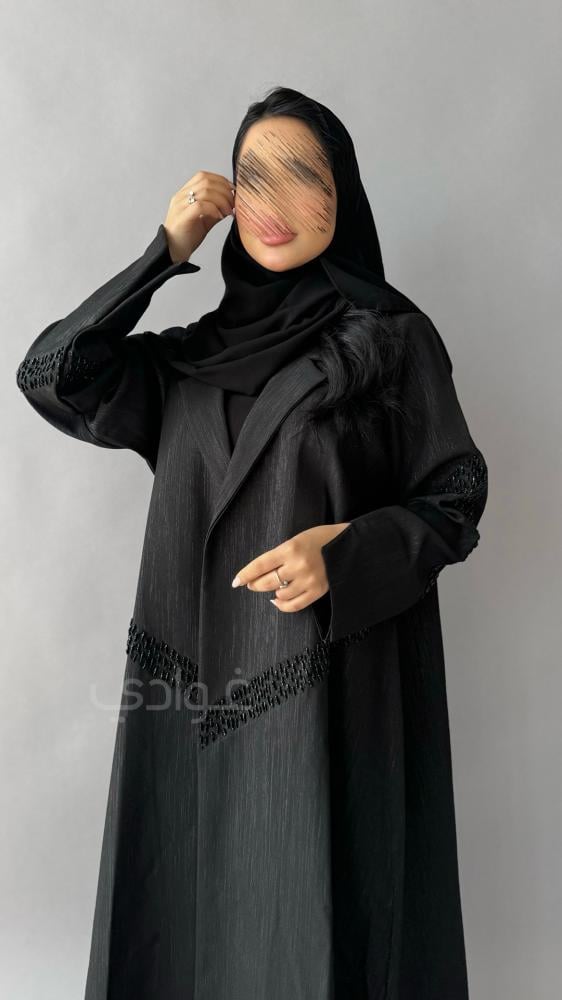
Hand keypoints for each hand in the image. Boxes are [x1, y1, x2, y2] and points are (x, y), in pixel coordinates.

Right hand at [163, 170, 235, 262]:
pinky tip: (219, 216)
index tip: (232, 191)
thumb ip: (215, 209)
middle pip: (205, 181)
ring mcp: (180, 206)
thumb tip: (230, 202)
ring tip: (228, 211)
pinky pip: (200, 205)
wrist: (173, 253)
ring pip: (204, 191)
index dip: (220, 180)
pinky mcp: (182, 217)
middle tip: (232, 203)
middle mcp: (180, 197)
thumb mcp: (204, 220)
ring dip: (221, 200)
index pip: (203, 176)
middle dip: (223, 190)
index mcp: (184, 194)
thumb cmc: (187, 237)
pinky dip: (213, 209)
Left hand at [231, 523, 350, 613]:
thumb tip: (260, 573)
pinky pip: (294, 605)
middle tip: (251, 584)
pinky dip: (282, 605)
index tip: (236, 581)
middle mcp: (298, 565)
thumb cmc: (321, 539)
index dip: (245, 574)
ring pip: (280, 594)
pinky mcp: (318, 591)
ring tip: (272, 588)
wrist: (349, 545)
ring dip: (272, 593)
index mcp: (291, 548)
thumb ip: (280, 555)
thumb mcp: (297, 539)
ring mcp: (309, 579)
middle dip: (255, 584)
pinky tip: (278, 600)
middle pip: (267, 582)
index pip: (260, 564)